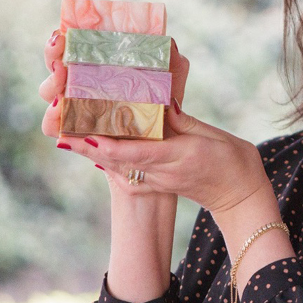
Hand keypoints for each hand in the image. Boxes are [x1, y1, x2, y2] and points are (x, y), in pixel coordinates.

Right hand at [37, 28, 189, 144]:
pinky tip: (62, 115)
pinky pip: (53, 125)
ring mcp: (72, 104)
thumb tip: (168, 42)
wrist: (162, 138)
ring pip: (49, 92)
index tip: (62, 35)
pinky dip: (54, 120)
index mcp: (96, 62)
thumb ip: (172, 61)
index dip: (61, 39)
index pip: (70, 45)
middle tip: (61, 55)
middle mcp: (79, 80)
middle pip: (54, 63)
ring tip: (62, 84)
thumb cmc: (161, 102)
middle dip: (52, 55)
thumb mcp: (170, 79)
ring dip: (52, 86)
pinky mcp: (72, 130)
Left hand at [67, 106, 270, 214]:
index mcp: (177, 157)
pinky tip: (95, 152)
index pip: (137, 152)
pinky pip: (128, 173)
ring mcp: (159, 181)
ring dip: (94, 154)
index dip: (110, 145)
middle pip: (118, 160)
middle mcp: (163, 172)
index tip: (87, 136)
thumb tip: (163, 105)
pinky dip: (109, 162)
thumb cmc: (233, 162)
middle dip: (88, 147)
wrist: (241, 196)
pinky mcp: (159, 184)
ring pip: (119, 167)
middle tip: (62, 133)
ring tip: (69, 138)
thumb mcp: (213, 136)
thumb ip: (184, 122)